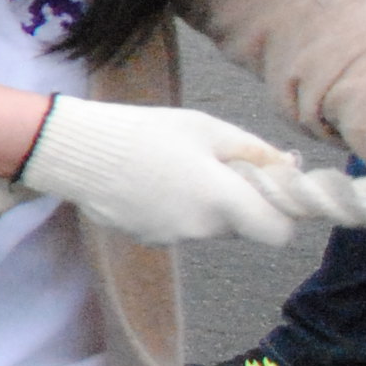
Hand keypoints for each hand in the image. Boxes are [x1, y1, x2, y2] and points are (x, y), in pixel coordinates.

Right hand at [15, 98, 317, 246]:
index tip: (267, 189)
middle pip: (243, 226)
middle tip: (214, 166)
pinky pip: (178, 227)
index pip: (280, 232)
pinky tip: (148, 182)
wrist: (74, 150)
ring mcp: (172, 237)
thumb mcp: (205, 127)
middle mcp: (202, 228)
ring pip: (209, 226)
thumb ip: (254, 151)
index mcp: (222, 199)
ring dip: (205, 205)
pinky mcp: (147, 238)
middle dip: (239, 202)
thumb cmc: (144, 131)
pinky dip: (174, 209)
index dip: (282, 214)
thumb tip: (291, 168)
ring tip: (172, 170)